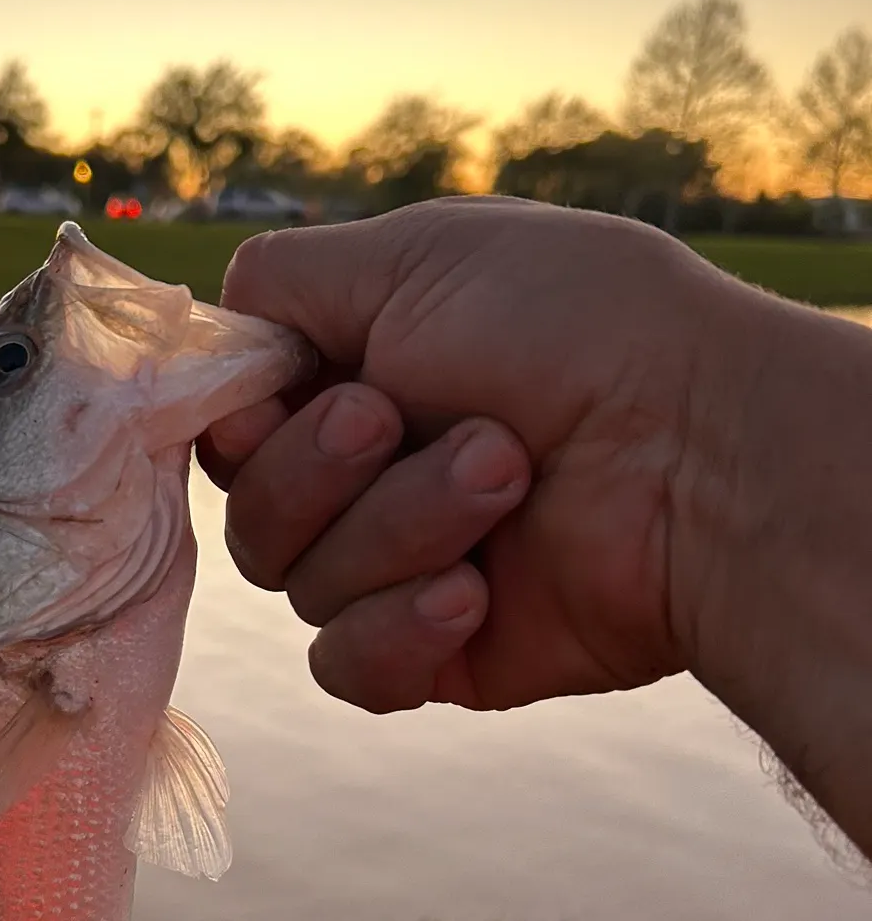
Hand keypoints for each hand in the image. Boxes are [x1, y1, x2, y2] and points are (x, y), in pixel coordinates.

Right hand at [200, 197, 749, 713]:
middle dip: (319, 468)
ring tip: (506, 473)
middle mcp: (363, 473)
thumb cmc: (569, 326)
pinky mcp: (435, 650)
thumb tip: (219, 334)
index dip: (238, 420)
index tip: (289, 394)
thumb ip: (285, 281)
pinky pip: (346, 665)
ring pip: (300, 581)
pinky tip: (474, 593)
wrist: (702, 447)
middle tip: (405, 419)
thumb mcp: (414, 255)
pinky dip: (397, 629)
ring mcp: (397, 562)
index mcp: (351, 376)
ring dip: (396, 524)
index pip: (230, 423)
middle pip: (248, 507)